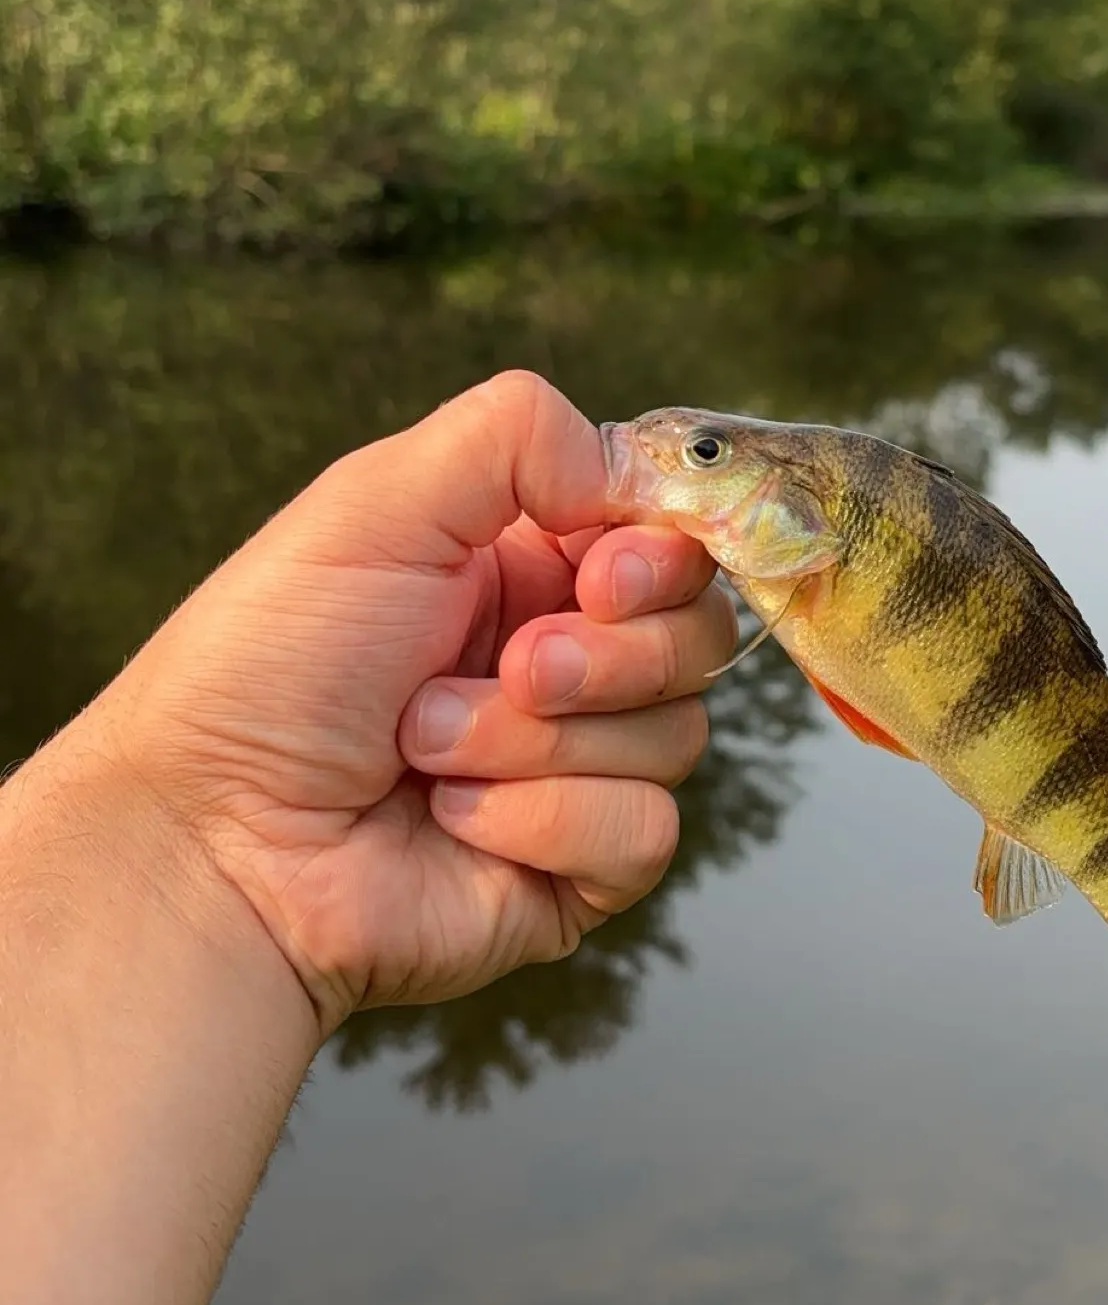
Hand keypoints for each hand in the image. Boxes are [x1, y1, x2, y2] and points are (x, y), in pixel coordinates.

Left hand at [74, 371, 733, 1034]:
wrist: (213, 845)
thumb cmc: (268, 668)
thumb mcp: (374, 506)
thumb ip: (511, 436)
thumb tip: (627, 470)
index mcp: (529, 570)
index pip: (670, 544)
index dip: (661, 560)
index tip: (599, 578)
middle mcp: (567, 664)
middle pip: (697, 638)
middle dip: (605, 656)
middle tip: (511, 667)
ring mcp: (579, 768)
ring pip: (674, 736)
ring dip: (535, 742)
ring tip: (424, 747)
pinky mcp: (582, 867)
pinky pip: (644, 831)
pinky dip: (542, 821)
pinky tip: (454, 819)